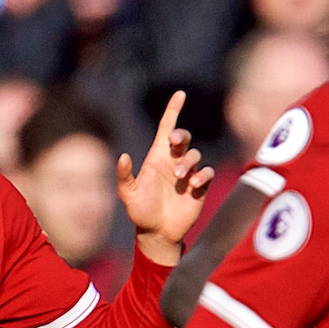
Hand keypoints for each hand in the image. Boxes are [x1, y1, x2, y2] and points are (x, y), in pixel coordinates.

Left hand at [119, 91, 212, 265]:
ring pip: (195, 155)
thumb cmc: (140, 211)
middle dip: (181, 136)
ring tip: (180, 177)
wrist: (157, 233)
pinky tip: (192, 185)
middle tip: (174, 144)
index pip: (166, 128)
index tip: (180, 94)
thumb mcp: (128, 194)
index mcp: (157, 157)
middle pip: (184, 139)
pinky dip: (202, 175)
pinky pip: (206, 173)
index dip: (173, 110)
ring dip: (188, 162)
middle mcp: (174, 161)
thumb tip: (122, 156)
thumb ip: (124, 176)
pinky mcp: (199, 187)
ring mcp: (188, 173)